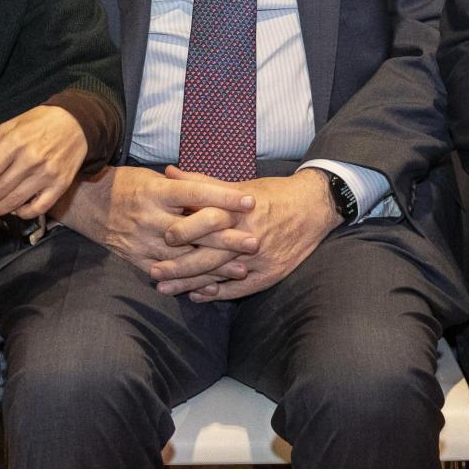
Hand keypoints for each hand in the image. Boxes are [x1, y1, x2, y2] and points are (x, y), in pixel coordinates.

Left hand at [0, 104, 89, 221]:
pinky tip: (13, 211)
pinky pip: (37, 209)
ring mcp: (46, 175)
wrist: (76, 123)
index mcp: (15, 142)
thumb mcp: (8, 127)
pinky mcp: (60, 186)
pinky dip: (22, 214)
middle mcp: (30, 160)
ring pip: (13, 203)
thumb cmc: (38, 123)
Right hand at [58, 164, 257, 280]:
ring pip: (184, 257)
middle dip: (226, 237)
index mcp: (156, 192)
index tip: (249, 200)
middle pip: (194, 229)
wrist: (88, 204)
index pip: (195, 193)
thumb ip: (184, 185)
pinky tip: (213, 286)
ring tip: (242, 268)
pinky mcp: (137, 260)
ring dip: (215, 265)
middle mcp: (150, 218)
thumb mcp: (153, 177)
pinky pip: (168, 274)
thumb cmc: (127, 185)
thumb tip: (219, 189)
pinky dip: (191, 282)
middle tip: (254, 241)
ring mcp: (143, 242)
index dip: (223, 196)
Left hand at [164, 167, 340, 301]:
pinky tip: (197, 295)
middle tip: (154, 273)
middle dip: (180, 266)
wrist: (314, 207)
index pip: (209, 221)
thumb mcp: (240, 185)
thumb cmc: (273, 193)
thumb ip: (202, 183)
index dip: (186, 231)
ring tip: (166, 290)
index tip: (162, 237)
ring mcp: (260, 258)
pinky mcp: (270, 274)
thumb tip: (169, 172)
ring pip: (220, 274)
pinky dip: (217, 293)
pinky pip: (239, 288)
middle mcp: (249, 235)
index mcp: (240, 210)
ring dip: (191, 284)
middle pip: (209, 254)